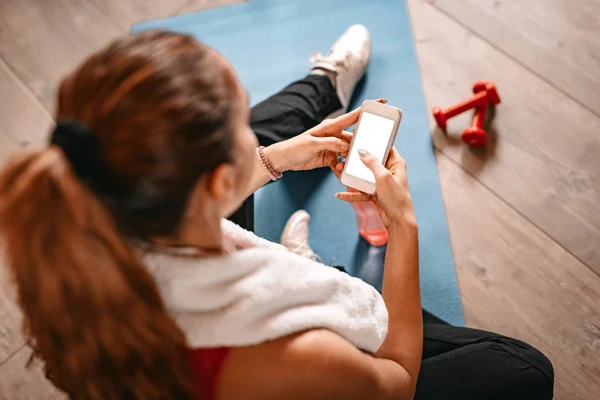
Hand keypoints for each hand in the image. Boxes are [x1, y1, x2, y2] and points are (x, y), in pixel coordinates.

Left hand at [264, 99, 386, 171]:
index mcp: (331, 126)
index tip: (382, 102)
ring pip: (349, 153)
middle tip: (364, 153)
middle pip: (353, 138)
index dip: (367, 110)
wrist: (284, 159)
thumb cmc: (295, 147)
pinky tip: (338, 172)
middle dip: (359, 146)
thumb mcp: (312, 144)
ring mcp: (332, 147)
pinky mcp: (329, 158)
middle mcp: (334, 135)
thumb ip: (330, 143)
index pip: (352, 116)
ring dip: (349, 160)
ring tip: (347, 166)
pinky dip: (341, 168)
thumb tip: (345, 146)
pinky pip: (341, 163)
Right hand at [335, 148, 416, 228]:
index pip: (385, 148)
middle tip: (345, 157)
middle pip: (371, 162)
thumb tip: (362, 151)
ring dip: (352, 177)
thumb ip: (372, 163)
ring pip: (364, 177)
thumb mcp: (383, 177)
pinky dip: (352, 193)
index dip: (374, 142)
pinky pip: (361, 191)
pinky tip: (341, 195)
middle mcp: (389, 172)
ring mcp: (382, 183)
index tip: (360, 139)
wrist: (398, 221)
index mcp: (396, 163)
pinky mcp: (376, 194)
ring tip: (339, 174)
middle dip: (357, 161)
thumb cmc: (396, 198)